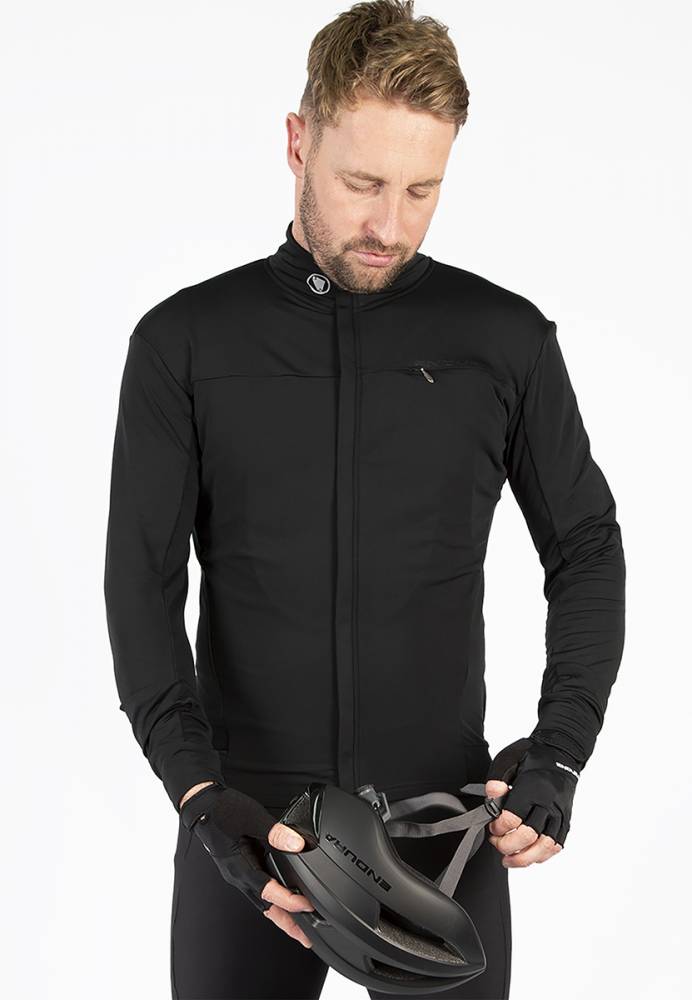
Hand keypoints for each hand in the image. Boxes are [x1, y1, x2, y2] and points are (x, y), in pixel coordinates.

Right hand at [179, 783, 314, 947]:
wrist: (201, 806)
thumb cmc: (221, 811)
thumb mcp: (251, 816)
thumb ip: (275, 832)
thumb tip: (297, 843)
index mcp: (239, 866)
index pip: (267, 891)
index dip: (288, 901)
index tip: (307, 906)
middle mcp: (238, 876)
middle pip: (266, 908)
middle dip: (287, 924)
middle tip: (306, 938)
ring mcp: (238, 874)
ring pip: (262, 903)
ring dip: (281, 916)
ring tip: (299, 928)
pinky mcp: (241, 868)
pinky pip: (259, 891)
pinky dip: (273, 902)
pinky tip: (282, 902)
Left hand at [483, 736, 581, 867]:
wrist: (562, 754)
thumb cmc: (533, 757)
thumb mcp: (510, 758)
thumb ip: (498, 777)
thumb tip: (492, 795)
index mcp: (532, 788)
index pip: (513, 817)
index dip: (498, 827)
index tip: (492, 827)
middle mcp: (548, 803)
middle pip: (529, 835)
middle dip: (508, 846)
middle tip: (496, 843)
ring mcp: (559, 814)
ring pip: (545, 845)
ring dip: (525, 858)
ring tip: (509, 861)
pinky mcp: (565, 821)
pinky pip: (556, 845)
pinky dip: (542, 856)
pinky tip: (528, 857)